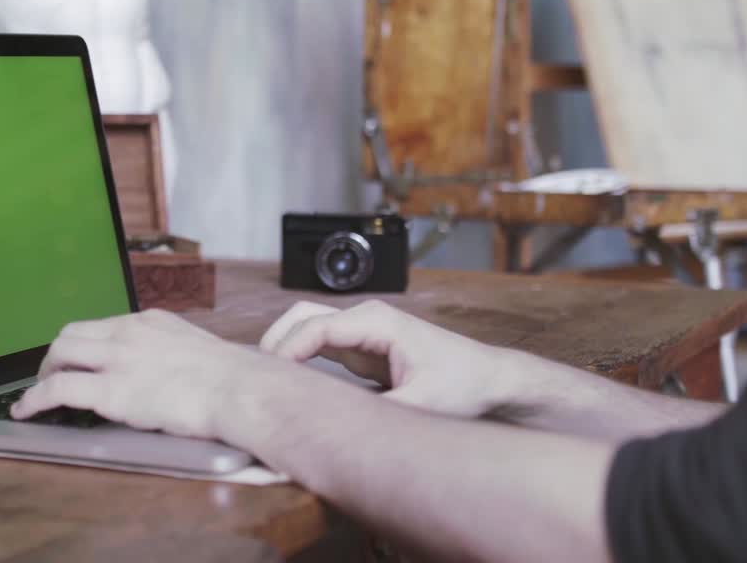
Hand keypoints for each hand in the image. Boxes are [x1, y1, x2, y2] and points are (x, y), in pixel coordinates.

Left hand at [11, 309, 315, 440]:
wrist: (240, 388)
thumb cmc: (235, 379)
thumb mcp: (200, 352)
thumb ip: (177, 356)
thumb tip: (177, 376)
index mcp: (151, 321)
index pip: (104, 325)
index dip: (85, 344)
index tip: (81, 358)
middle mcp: (128, 332)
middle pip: (72, 333)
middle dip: (57, 354)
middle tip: (53, 375)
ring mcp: (117, 359)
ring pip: (60, 353)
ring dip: (43, 373)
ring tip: (37, 394)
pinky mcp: (110, 391)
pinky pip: (58, 389)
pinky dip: (34, 399)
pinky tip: (26, 411)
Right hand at [260, 300, 512, 418]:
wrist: (491, 381)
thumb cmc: (463, 385)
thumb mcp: (422, 405)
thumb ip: (379, 416)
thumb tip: (339, 430)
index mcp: (375, 321)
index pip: (314, 328)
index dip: (286, 352)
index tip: (269, 382)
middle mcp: (364, 319)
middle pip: (301, 316)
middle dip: (275, 342)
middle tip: (256, 379)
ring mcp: (361, 333)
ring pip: (306, 328)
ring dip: (283, 349)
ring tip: (265, 383)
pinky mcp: (361, 350)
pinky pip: (318, 346)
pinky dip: (297, 359)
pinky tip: (287, 386)